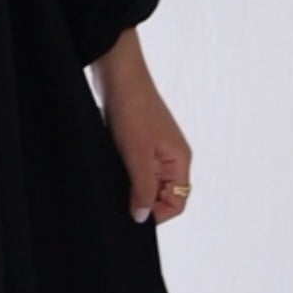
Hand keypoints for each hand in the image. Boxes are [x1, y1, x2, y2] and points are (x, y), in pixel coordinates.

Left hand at [89, 30, 192, 226]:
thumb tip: (142, 217)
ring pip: (148, 181)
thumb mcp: (137, 155)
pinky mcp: (140, 141)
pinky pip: (137, 167)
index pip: (177, 202)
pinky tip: (112, 168)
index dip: (156, 213)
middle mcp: (172, 157)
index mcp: (180, 160)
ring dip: (132, 186)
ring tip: (115, 179)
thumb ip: (142, 188)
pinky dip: (126, 173)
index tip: (132, 212)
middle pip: (163, 194)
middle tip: (120, 196)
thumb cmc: (133, 108)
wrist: (117, 74)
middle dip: (143, 200)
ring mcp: (156, 149)